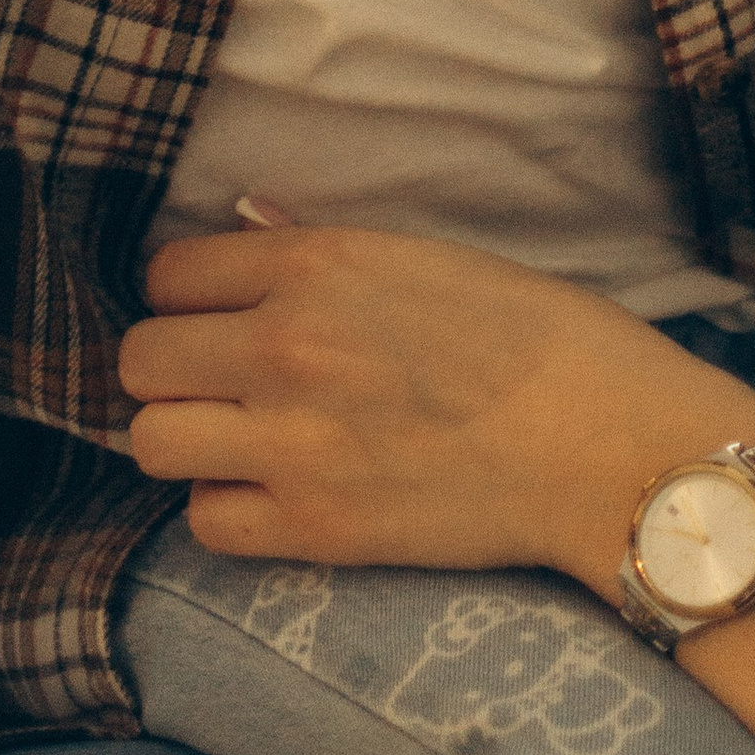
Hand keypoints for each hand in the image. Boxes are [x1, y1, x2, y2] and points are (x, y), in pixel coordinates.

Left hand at [117, 221, 740, 580]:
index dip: (191, 294)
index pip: (169, 273)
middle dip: (174, 367)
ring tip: (239, 438)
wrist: (612, 447)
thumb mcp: (432, 258)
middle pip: (141, 360)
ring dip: (187, 438)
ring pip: (150, 442)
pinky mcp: (313, 529)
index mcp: (318, 265)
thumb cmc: (545, 339)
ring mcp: (292, 443)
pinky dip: (230, 508)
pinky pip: (205, 522)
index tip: (222, 312)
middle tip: (223, 381)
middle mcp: (286, 347)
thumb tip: (246, 226)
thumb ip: (323, 252)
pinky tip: (278, 491)